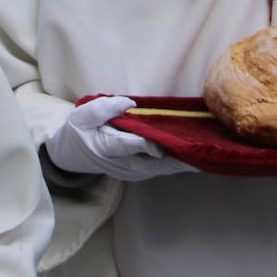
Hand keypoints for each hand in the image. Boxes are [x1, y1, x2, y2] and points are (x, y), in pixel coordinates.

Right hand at [44, 96, 197, 180]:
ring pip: (161, 169)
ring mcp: (131, 172)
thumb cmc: (77, 132)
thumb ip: (103, 109)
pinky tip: (193, 154)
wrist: (69, 156)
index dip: (147, 142)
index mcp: (106, 148)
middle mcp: (122, 164)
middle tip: (202, 151)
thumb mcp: (81, 115)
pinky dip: (176, 161)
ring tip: (206, 153)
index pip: (130, 145)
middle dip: (178, 158)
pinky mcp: (138, 173)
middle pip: (154, 163)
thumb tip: (130, 104)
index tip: (164, 135)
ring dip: (182, 161)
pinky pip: (160, 168)